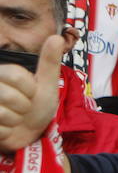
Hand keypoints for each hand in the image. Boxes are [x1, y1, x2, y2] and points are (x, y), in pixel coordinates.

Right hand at [0, 35, 63, 152]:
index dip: (30, 88)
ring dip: (15, 120)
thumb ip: (49, 62)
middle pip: (8, 94)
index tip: (31, 92)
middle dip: (23, 105)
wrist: (30, 135)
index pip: (16, 75)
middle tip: (23, 107)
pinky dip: (7, 132)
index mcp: (3, 73)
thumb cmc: (38, 109)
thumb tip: (57, 37)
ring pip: (2, 113)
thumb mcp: (47, 85)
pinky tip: (6, 128)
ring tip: (14, 118)